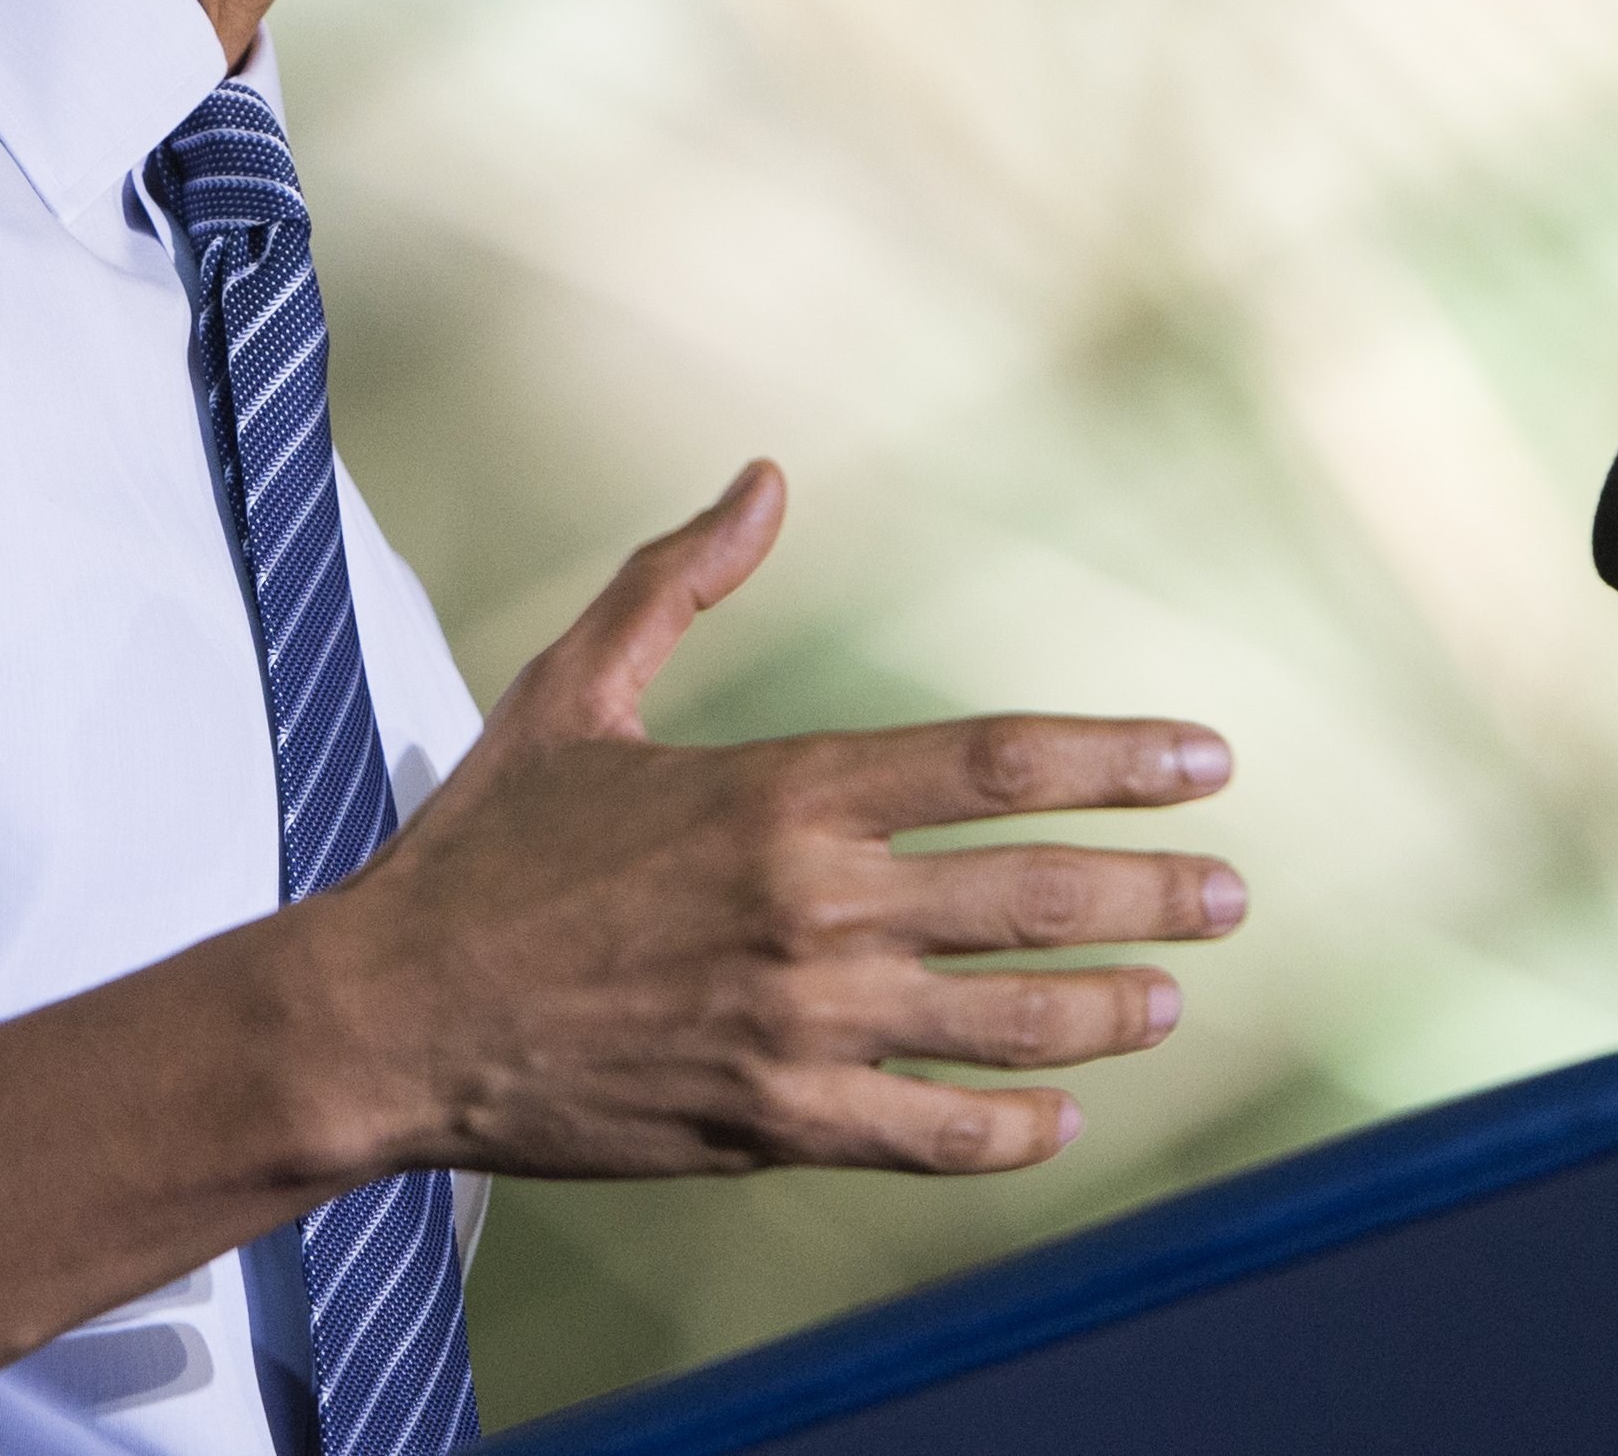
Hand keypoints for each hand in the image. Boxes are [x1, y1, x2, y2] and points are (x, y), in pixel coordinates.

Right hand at [308, 462, 1245, 1179]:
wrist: (391, 1017)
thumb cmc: (481, 851)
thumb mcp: (574, 691)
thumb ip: (681, 583)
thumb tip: (763, 480)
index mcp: (781, 792)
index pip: (999, 764)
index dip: (1122, 760)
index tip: (1205, 762)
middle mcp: (813, 908)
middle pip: (1038, 895)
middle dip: (1155, 891)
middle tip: (1226, 893)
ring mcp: (802, 1026)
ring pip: (1009, 1023)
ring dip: (1109, 1007)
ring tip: (1167, 997)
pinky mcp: (775, 1123)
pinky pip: (936, 1136)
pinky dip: (1015, 1130)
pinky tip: (1059, 1116)